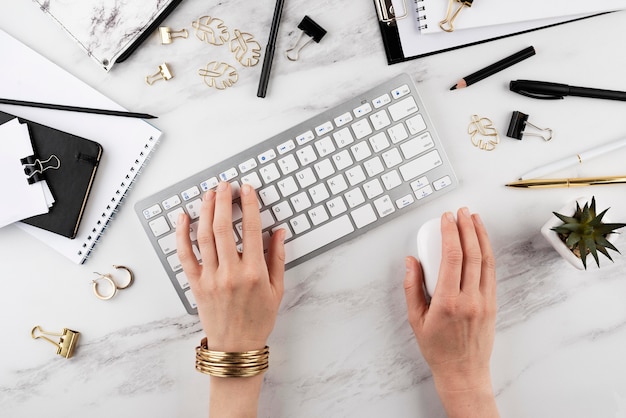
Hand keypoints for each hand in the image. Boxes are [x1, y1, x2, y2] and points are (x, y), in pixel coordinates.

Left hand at [176, 182, 285, 351]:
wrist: (236, 346)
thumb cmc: (258, 320)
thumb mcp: (276, 290)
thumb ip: (277, 258)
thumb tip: (279, 232)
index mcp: (254, 273)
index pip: (252, 230)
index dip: (249, 205)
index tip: (247, 190)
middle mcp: (231, 273)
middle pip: (224, 227)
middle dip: (224, 201)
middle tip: (225, 186)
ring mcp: (211, 278)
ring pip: (204, 236)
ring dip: (205, 211)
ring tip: (209, 194)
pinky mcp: (195, 284)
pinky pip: (185, 255)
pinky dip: (182, 235)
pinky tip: (183, 219)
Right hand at [403, 208, 497, 417]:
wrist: (464, 372)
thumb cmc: (438, 349)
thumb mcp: (415, 319)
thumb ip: (412, 287)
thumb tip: (411, 261)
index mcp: (448, 302)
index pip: (452, 257)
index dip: (450, 233)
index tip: (446, 219)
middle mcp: (470, 299)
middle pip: (471, 253)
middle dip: (466, 228)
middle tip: (460, 212)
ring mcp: (485, 301)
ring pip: (486, 260)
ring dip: (481, 236)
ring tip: (474, 218)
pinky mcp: (493, 304)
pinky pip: (491, 272)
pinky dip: (487, 252)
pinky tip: (482, 242)